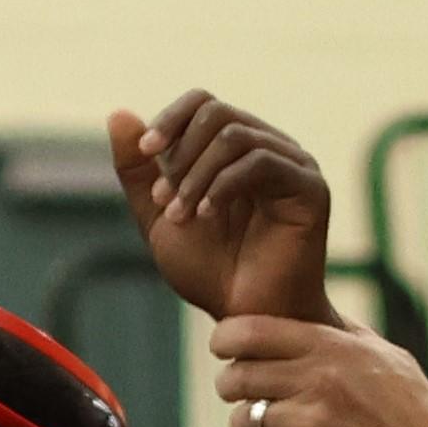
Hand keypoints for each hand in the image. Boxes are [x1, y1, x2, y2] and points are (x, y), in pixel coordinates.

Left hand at [109, 90, 329, 323]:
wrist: (246, 322)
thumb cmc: (211, 276)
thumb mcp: (159, 219)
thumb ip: (137, 173)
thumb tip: (117, 114)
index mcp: (237, 150)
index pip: (204, 104)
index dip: (171, 119)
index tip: (147, 151)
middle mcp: (269, 149)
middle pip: (217, 113)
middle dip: (181, 155)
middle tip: (165, 200)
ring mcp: (294, 165)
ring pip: (235, 136)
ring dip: (197, 175)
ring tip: (182, 216)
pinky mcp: (310, 187)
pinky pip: (260, 162)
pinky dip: (223, 185)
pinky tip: (207, 216)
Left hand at [210, 316, 427, 426]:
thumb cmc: (419, 420)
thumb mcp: (392, 361)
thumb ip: (348, 337)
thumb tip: (319, 316)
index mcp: (334, 350)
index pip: (255, 331)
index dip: (227, 339)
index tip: (221, 348)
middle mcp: (319, 382)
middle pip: (240, 376)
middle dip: (230, 386)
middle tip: (235, 396)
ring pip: (246, 420)